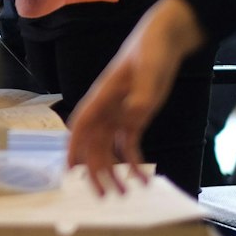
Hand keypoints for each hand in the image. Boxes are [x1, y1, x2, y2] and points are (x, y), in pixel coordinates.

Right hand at [68, 0, 207, 195]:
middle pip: (93, 146)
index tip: (70, 170)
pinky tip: (143, 179)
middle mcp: (105, 110)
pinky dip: (134, 163)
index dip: (74, 148)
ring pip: (109, 150)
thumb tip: (134, 118)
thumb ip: (141, 95)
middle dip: (96, 172)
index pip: (81, 127)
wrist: (164, 40)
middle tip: (104, 196)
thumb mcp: (148, 70)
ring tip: (124, 195)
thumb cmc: (150, 50)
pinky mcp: (135, 119)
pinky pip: (130, 146)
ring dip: (114, 172)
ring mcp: (119, 116)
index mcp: (101, 97)